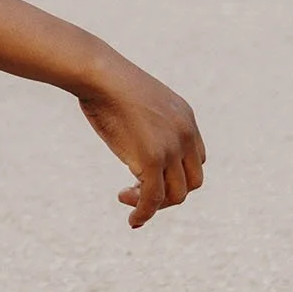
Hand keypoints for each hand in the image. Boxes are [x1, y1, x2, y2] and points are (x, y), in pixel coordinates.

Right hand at [77, 57, 205, 228]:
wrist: (97, 73)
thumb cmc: (105, 81)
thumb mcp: (137, 100)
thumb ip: (146, 121)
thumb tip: (133, 134)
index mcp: (185, 117)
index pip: (195, 160)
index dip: (175, 174)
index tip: (149, 176)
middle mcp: (185, 134)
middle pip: (192, 181)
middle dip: (167, 193)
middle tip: (137, 191)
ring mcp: (170, 148)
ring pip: (175, 194)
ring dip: (153, 204)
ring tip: (125, 197)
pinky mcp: (151, 159)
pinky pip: (154, 198)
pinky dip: (145, 213)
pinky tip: (133, 219)